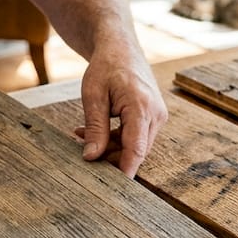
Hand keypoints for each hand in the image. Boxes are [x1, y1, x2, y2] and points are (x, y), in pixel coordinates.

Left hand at [77, 47, 166, 176]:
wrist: (120, 47)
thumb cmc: (106, 67)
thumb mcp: (93, 96)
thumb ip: (94, 128)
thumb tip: (91, 157)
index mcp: (141, 107)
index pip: (136, 150)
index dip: (124, 171)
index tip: (112, 190)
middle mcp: (155, 114)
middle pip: (135, 151)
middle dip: (109, 157)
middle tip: (81, 152)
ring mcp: (157, 116)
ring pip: (134, 145)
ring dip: (109, 146)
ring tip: (80, 134)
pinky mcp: (152, 117)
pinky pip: (135, 136)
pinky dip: (114, 138)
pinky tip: (92, 131)